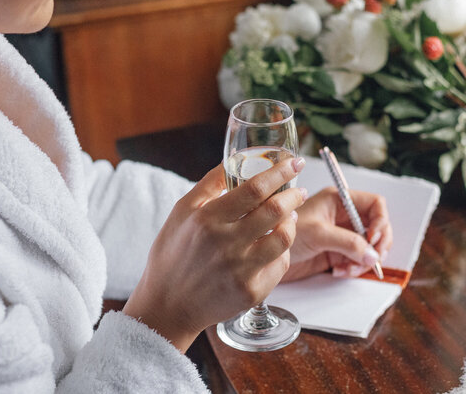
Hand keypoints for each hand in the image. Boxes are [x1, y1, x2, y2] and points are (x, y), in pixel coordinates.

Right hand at [123, 157, 306, 351]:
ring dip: (292, 222)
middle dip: (293, 195)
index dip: (279, 173)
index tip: (294, 163)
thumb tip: (236, 160)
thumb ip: (210, 184)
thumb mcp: (182, 211)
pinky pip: (280, 264)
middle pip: (274, 211)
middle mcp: (225, 244)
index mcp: (207, 219)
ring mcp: (240, 270)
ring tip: (289, 216)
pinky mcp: (251, 292)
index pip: (254, 189)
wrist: (167, 306)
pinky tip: (276, 244)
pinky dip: (282, 250)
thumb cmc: (172, 254)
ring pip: (284, 238)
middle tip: (298, 190)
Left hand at [282, 187, 391, 281]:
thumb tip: (373, 255)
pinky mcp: (336, 253)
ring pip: (370, 246)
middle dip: (378, 245)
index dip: (380, 220)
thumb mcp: (317, 233)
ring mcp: (341, 235)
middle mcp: (342, 216)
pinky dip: (354, 268)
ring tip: (349, 268)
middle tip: (372, 259)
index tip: (374, 239)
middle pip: (377, 227)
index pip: (375, 204)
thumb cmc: (280, 232)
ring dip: (365, 260)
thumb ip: (347, 242)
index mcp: (338, 200)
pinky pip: (358, 261)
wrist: (262, 256)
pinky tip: (340, 271)